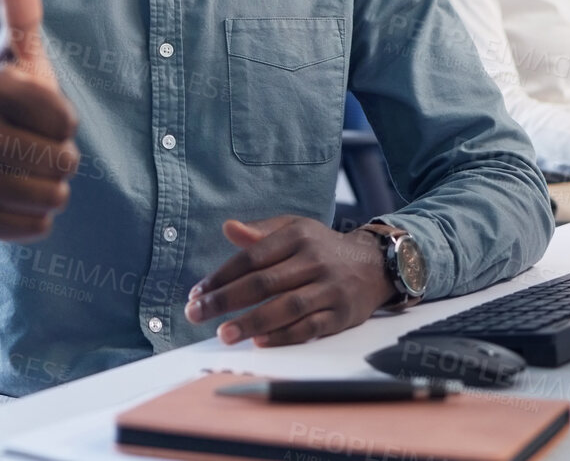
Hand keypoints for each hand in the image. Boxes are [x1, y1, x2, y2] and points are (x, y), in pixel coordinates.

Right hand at [0, 0, 79, 241]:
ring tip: (28, 171)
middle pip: (60, 161)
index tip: (48, 116)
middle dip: (60, 157)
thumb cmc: (0, 100)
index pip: (63, 119)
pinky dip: (35, 217)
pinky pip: (33, 227)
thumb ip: (21, 18)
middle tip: (38, 146)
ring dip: (50, 188)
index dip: (64, 120)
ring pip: (49, 197)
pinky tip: (17, 197)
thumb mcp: (14, 57)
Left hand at [184, 217, 394, 346]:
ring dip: (252, 322)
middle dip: (226, 300)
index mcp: (298, 236)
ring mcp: (329, 288)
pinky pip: (309, 328)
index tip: (197, 293)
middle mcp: (314, 260)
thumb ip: (260, 233)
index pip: (252, 258)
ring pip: (286, 307)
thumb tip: (228, 228)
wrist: (374, 265)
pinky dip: (284, 336)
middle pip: (264, 283)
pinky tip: (259, 342)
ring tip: (223, 334)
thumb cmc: (322, 248)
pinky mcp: (341, 314)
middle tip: (195, 313)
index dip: (221, 276)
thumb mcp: (294, 230)